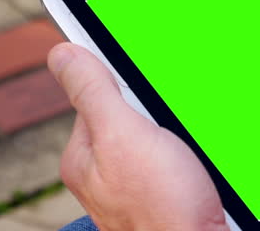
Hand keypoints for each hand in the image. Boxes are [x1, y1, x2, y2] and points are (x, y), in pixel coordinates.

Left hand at [48, 43, 227, 230]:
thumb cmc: (162, 206)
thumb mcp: (123, 135)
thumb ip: (93, 92)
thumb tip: (61, 52)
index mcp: (83, 155)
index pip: (96, 93)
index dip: (123, 82)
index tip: (146, 89)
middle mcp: (103, 171)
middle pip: (131, 112)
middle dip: (157, 110)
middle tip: (171, 127)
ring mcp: (134, 184)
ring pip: (159, 133)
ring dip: (180, 131)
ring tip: (188, 152)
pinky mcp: (164, 192)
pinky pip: (178, 155)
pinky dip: (192, 152)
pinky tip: (198, 163)